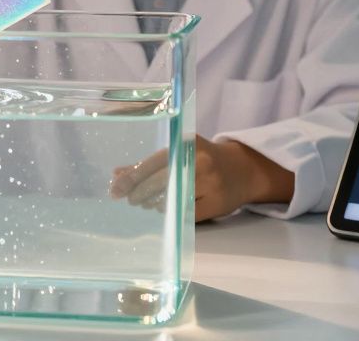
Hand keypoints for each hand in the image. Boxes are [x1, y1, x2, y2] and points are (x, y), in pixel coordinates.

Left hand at [109, 135, 294, 221]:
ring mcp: (210, 183)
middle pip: (160, 182)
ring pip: (172, 199)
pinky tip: (165, 210)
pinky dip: (172, 213)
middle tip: (130, 200)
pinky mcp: (217, 203)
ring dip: (154, 204)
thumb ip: (149, 164)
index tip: (115, 188)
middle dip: (140, 193)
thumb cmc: (204, 160)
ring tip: (147, 204)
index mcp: (187, 145)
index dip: (132, 177)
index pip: (153, 162)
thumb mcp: (179, 153)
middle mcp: (199, 162)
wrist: (243, 170)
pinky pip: (186, 213)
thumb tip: (116, 174)